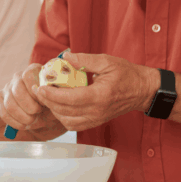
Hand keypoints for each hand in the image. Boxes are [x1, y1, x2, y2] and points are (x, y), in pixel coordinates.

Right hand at [0, 64, 66, 139]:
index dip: (35, 90)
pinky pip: (3, 112)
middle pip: (17, 90)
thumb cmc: (52, 103)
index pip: (28, 75)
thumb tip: (46, 94)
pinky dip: (14, 122)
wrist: (45, 114)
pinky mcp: (0, 99)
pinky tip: (23, 125)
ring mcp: (8, 87)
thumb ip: (53, 95)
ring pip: (10, 104)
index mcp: (33, 71)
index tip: (43, 102)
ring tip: (32, 120)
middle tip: (38, 113)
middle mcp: (18, 76)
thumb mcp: (57, 98)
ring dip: (22, 116)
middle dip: (29, 106)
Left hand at [35, 52, 156, 131]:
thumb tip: (65, 56)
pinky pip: (74, 124)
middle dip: (48, 101)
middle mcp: (97, 111)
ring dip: (54, 110)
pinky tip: (58, 105)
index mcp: (100, 96)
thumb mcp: (107, 61)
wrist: (142, 90)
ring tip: (47, 96)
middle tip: (38, 89)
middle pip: (65, 112)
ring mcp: (96, 119)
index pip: (71, 99)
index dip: (53, 94)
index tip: (41, 87)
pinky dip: (63, 116)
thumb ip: (85, 59)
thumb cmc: (126, 74)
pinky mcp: (96, 122)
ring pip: (68, 121)